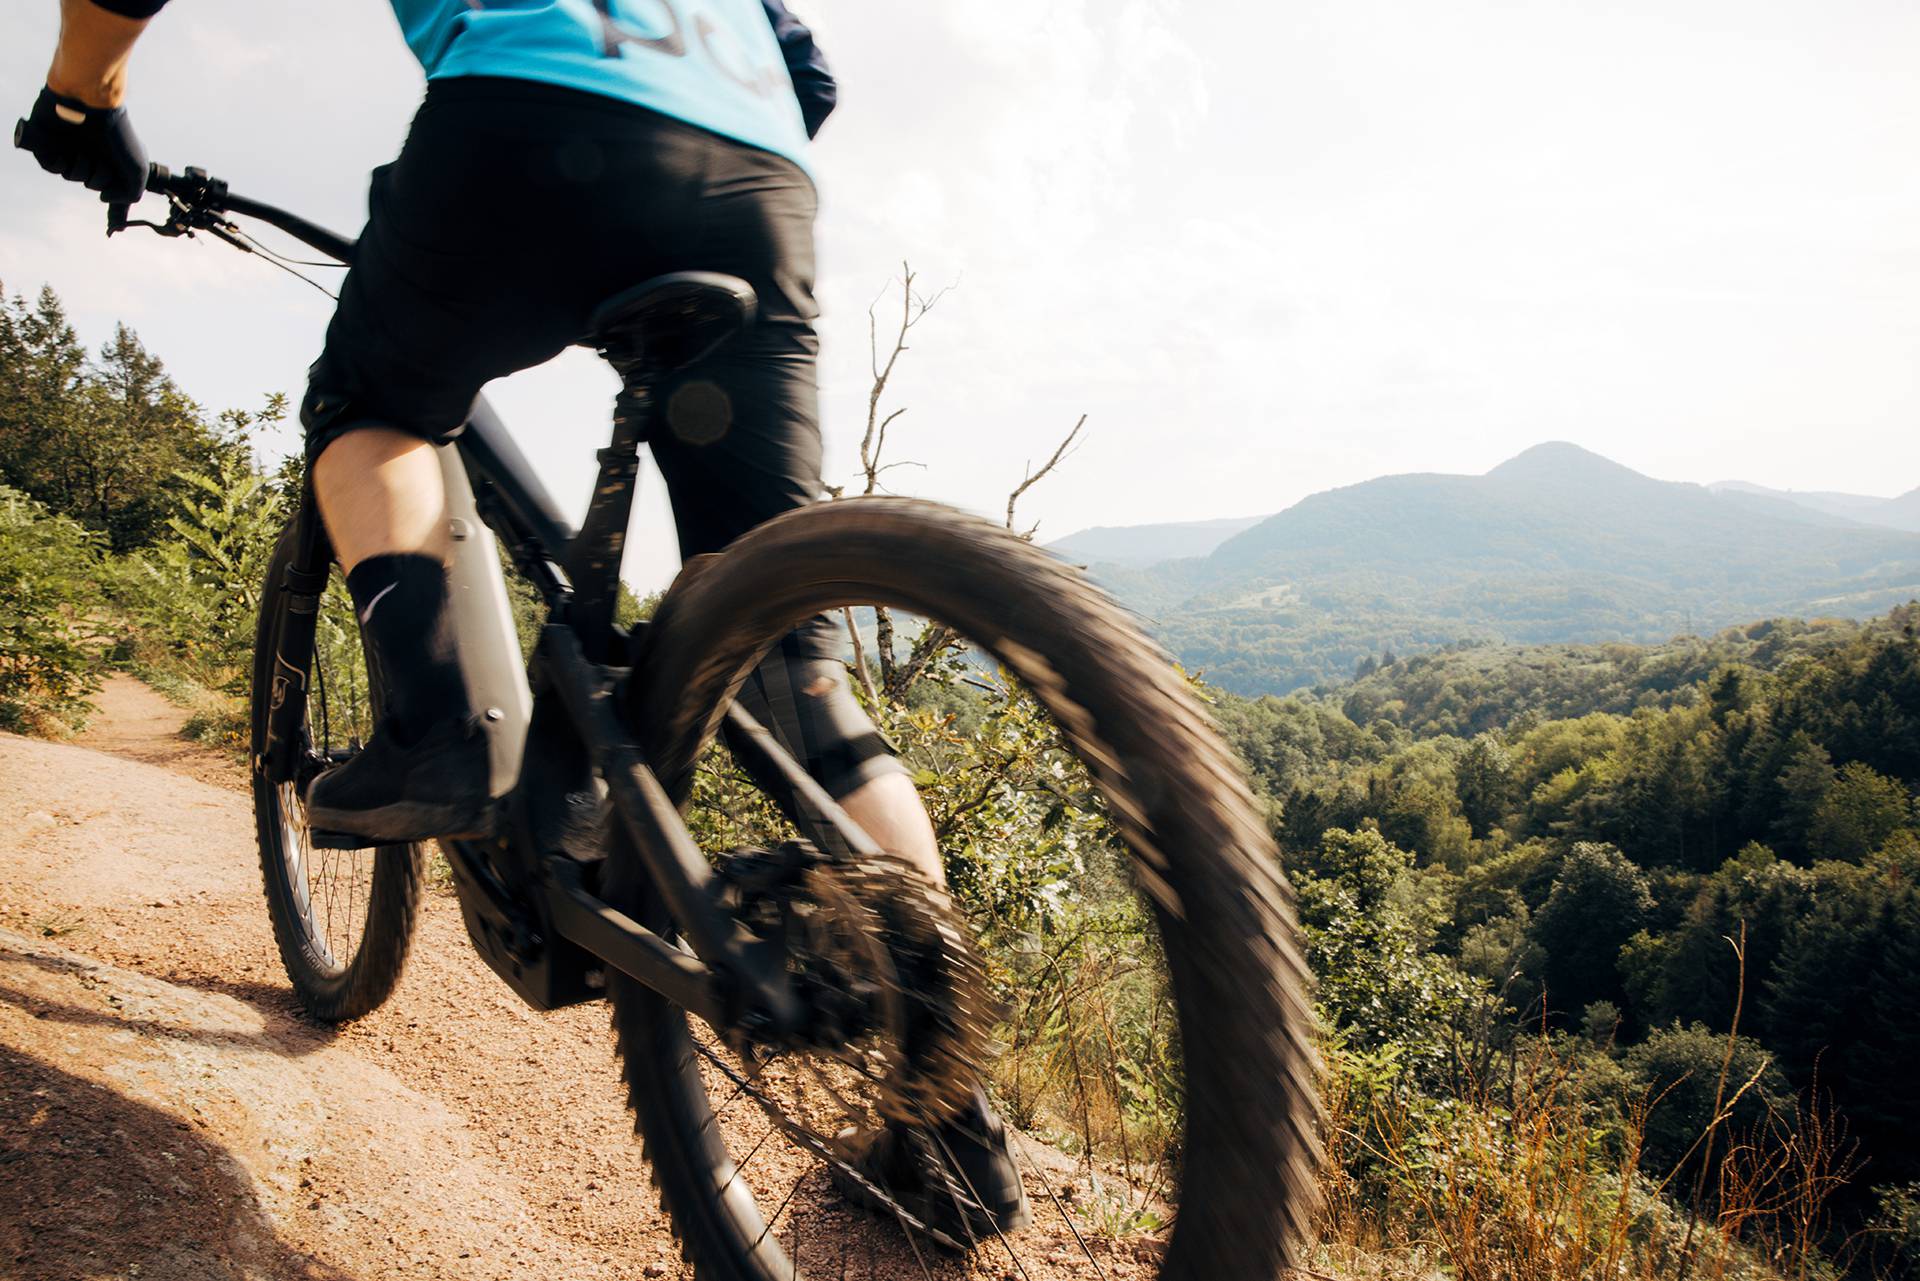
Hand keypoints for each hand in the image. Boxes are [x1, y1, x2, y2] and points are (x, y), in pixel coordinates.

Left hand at [14, 85, 148, 203]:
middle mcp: (94, 151)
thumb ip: (130, 194)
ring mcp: (72, 146)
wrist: (91, 104)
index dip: (112, 191)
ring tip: (83, 153)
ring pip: (71, 175)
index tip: (114, 190)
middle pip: (91, 183)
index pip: (111, 185)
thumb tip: (104, 197)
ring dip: (78, 170)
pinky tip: (65, 155)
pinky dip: (58, 164)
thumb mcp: (138, 171)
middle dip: (97, 179)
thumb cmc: (118, 135)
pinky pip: (50, 166)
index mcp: (113, 157)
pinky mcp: (50, 141)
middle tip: (101, 163)